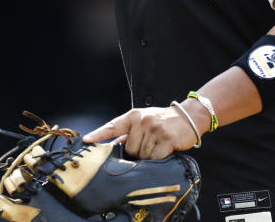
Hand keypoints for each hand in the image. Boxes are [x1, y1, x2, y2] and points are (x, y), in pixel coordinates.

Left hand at [82, 105, 200, 159]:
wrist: (188, 118)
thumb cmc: (161, 121)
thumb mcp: (143, 122)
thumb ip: (128, 133)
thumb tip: (112, 148)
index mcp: (133, 116)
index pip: (112, 126)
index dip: (98, 134)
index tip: (86, 140)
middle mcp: (142, 120)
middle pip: (129, 148)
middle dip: (136, 153)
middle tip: (148, 145)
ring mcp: (154, 129)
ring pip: (142, 155)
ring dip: (148, 156)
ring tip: (157, 146)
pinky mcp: (167, 139)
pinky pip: (155, 158)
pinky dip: (158, 159)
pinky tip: (164, 151)